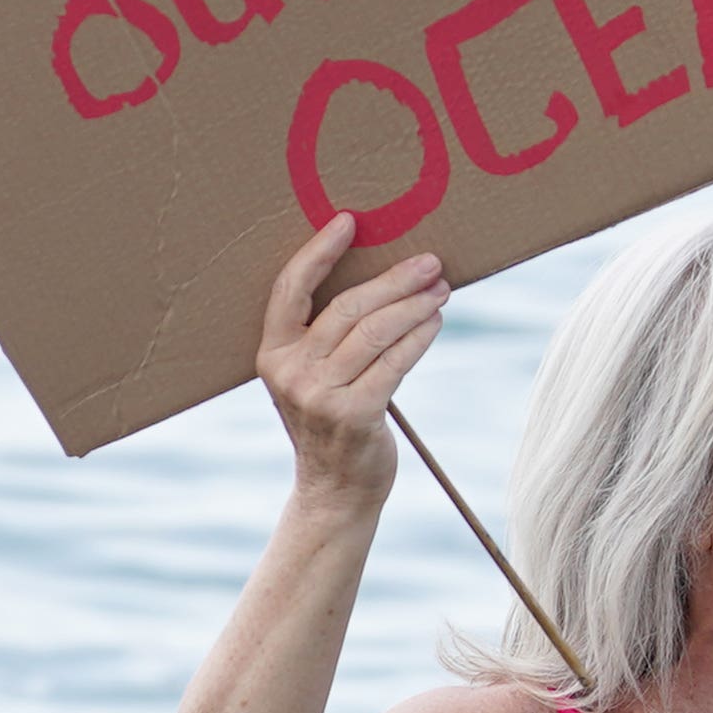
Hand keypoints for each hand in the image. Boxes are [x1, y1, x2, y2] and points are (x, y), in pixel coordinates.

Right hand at [257, 215, 442, 499]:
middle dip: (394, 280)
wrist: (335, 491)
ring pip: (375, 332)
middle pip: (346, 307)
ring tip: (441, 289)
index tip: (349, 221)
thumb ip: (328, 336)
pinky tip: (436, 321)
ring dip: (415, 305)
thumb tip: (384, 278)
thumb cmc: (332, 421)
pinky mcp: (354, 414)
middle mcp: (290, 372)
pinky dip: (420, 337)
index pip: (290, 289)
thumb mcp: (313, 377)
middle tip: (429, 262)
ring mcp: (319, 395)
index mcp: (271, 354)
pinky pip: (395, 362)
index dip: (319, 251)